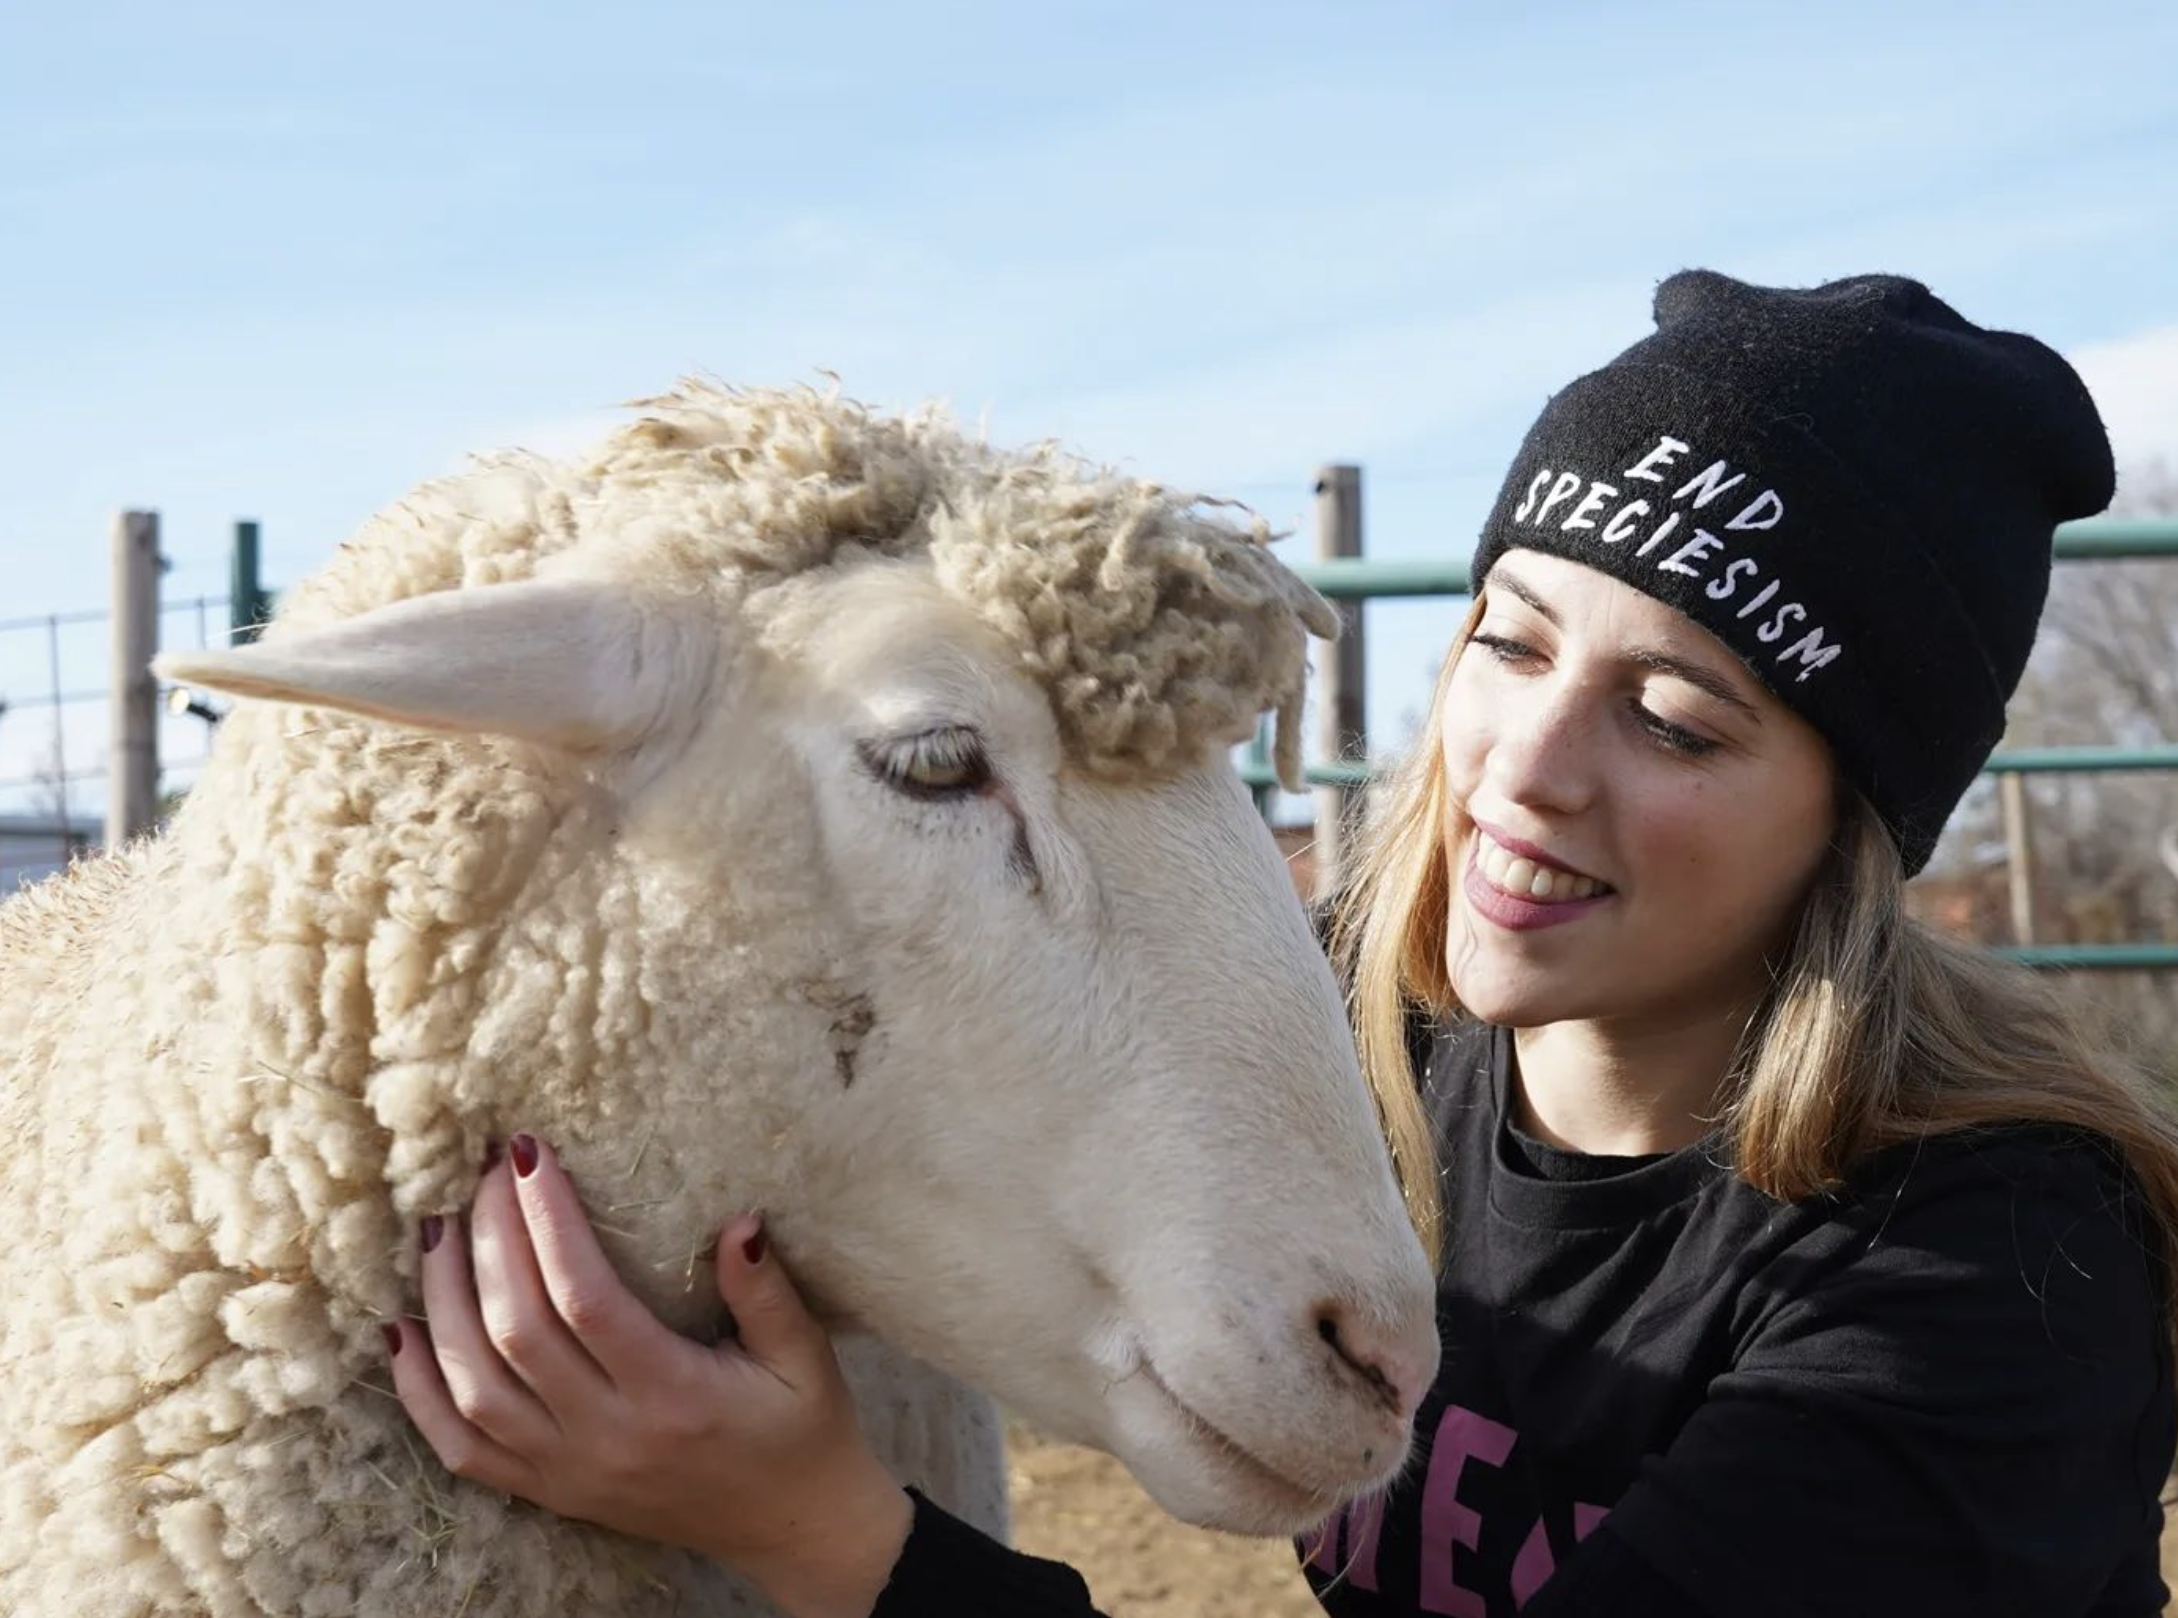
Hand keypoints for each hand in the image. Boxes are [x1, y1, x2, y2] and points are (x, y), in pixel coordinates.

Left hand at [387, 1134, 913, 1617]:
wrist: (792, 1528)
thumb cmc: (803, 1430)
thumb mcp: (805, 1355)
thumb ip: (767, 1290)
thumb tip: (738, 1219)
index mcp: (673, 1397)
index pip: (586, 1298)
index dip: (547, 1222)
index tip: (529, 1155)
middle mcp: (608, 1437)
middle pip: (518, 1329)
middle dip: (490, 1239)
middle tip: (483, 1170)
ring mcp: (568, 1472)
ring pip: (474, 1385)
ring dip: (445, 1301)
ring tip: (438, 1229)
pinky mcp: (549, 1492)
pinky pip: (462, 1448)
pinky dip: (420, 1392)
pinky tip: (402, 1332)